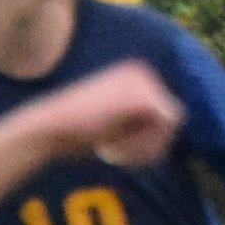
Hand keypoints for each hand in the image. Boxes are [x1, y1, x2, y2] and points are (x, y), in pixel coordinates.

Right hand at [40, 63, 177, 163]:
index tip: (115, 143)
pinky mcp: (143, 99)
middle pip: (173, 117)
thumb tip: (171, 129)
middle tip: (116, 152)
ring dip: (147, 146)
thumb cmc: (73, 131)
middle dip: (150, 142)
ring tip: (115, 152)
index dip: (147, 136)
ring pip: (172, 125)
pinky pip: (164, 130)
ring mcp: (143, 82)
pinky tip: (115, 150)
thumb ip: (136, 120)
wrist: (50, 128)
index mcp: (133, 73)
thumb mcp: (110, 119)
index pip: (165, 109)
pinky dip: (144, 147)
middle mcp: (141, 71)